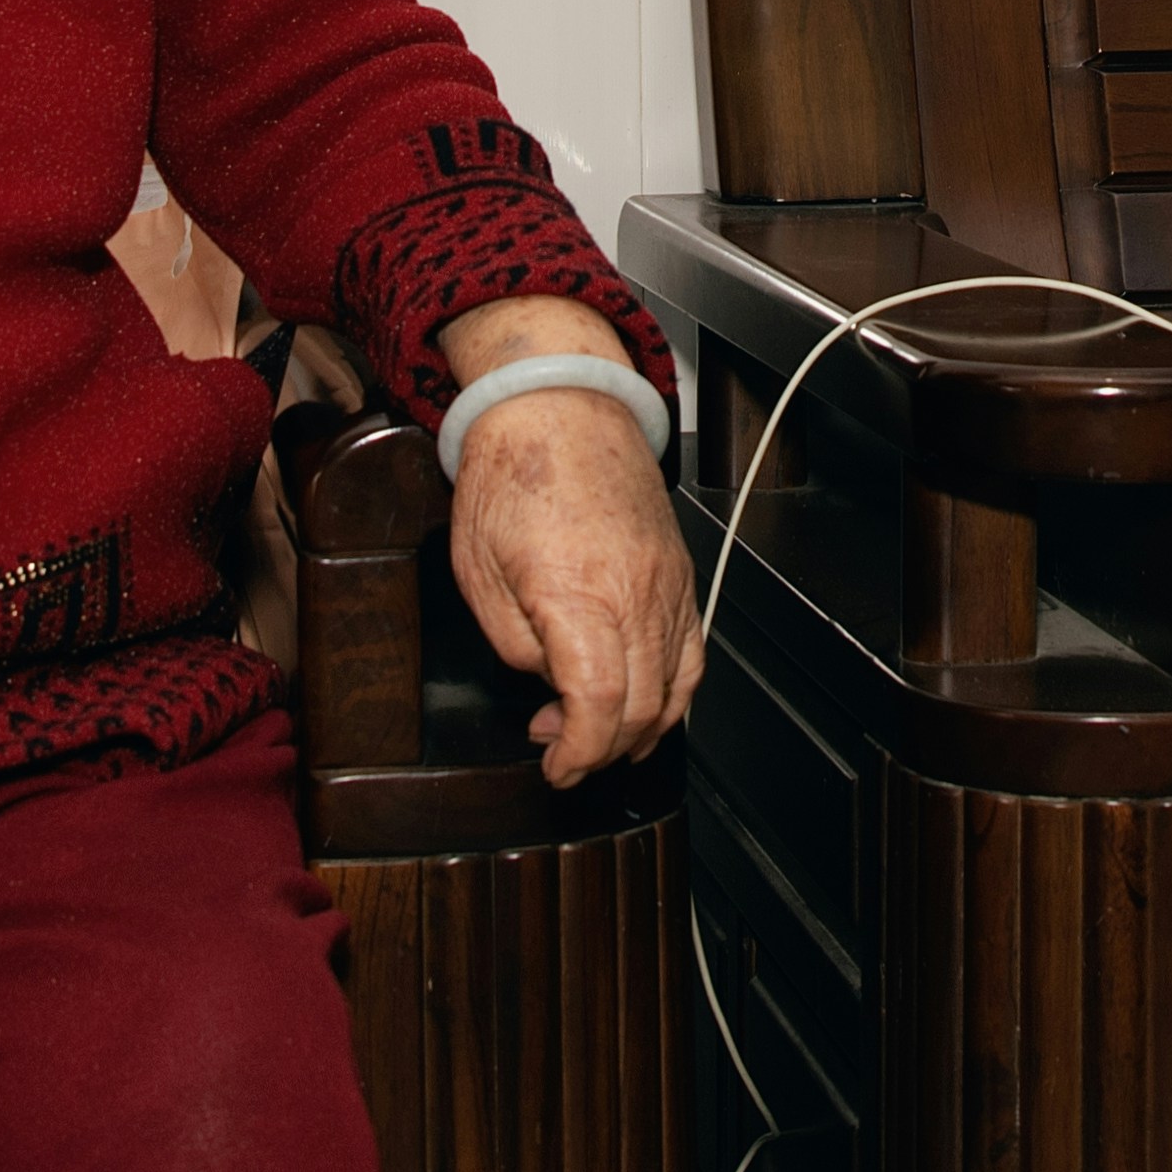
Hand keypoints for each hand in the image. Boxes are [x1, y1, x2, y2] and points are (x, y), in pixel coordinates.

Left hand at [438, 299, 702, 784]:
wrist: (559, 405)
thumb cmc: (512, 473)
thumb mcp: (477, 570)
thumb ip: (514, 643)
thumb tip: (548, 682)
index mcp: (578, 594)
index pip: (600, 707)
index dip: (579, 754)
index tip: (555, 766)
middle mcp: (637, 594)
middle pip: (645, 708)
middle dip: (603, 750)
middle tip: (560, 751)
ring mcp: (668, 584)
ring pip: (680, 687)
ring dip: (642, 729)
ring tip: (600, 736)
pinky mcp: (679, 573)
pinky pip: (694, 651)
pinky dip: (675, 691)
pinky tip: (643, 702)